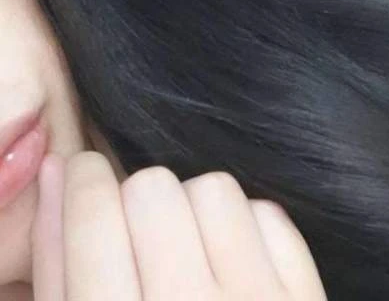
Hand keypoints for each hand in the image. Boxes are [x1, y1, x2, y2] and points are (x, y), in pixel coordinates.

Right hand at [32, 152, 326, 300]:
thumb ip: (60, 267)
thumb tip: (64, 173)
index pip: (93, 212)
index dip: (84, 181)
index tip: (87, 178)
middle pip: (153, 188)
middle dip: (135, 204)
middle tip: (138, 244)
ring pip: (214, 190)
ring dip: (192, 213)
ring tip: (187, 260)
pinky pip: (270, 217)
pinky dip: (245, 233)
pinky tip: (230, 273)